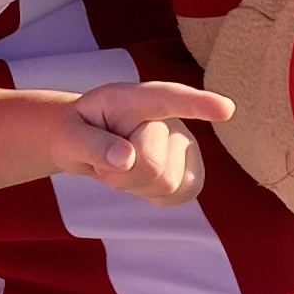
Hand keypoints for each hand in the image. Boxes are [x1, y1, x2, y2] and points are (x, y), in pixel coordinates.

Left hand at [57, 78, 231, 205]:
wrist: (89, 140)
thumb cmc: (78, 131)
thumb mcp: (68, 136)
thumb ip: (91, 144)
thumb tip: (126, 159)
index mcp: (136, 98)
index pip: (169, 99)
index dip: (197, 105)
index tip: (225, 109)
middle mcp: (168, 117)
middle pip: (152, 163)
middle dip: (119, 173)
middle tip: (105, 157)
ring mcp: (183, 144)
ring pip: (166, 183)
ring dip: (132, 185)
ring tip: (120, 165)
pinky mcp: (190, 171)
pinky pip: (178, 195)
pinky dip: (150, 195)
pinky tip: (138, 179)